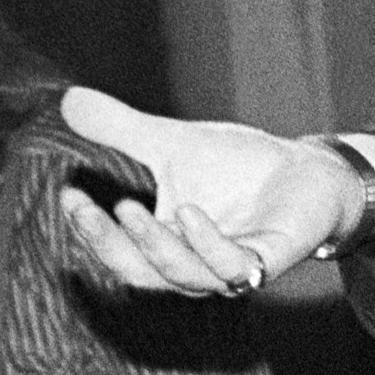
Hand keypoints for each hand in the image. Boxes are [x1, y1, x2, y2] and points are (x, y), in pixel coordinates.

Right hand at [56, 85, 360, 295]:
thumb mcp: (170, 143)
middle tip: (85, 209)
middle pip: (142, 273)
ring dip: (155, 246)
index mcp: (166, 246)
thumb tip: (68, 99)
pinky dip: (209, 244)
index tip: (68, 194)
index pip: (119, 251)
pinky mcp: (270, 259)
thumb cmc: (237, 167)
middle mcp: (195, 266)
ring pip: (185, 275)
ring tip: (130, 208)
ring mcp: (232, 267)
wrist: (305, 172)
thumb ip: (120, 129)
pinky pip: (235, 266)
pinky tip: (189, 212)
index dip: (90, 230)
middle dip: (109, 244)